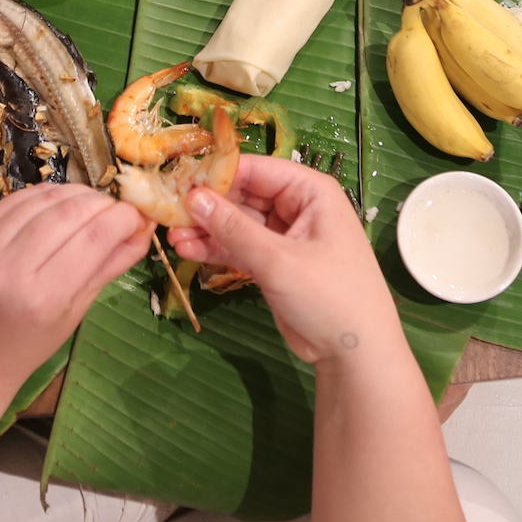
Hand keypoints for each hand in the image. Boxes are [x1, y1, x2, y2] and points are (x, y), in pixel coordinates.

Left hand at [0, 185, 149, 401]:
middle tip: (119, 212)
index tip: (139, 217)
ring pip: (48, 197)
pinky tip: (63, 206)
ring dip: (80, 195)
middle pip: (72, 212)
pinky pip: (23, 196)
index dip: (124, 219)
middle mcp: (14, 265)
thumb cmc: (30, 342)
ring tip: (95, 208)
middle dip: (104, 204)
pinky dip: (50, 195)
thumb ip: (110, 266)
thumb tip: (145, 231)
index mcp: (44, 296)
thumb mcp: (76, 311)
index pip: (94, 238)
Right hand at [168, 155, 399, 364]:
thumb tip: (192, 197)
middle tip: (168, 211)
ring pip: (238, 223)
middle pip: (243, 195)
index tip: (178, 182)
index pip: (257, 170)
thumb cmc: (329, 295)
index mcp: (310, 191)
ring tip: (170, 236)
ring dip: (206, 229)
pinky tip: (185, 250)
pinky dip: (215, 249)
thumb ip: (233, 229)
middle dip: (208, 205)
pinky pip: (240, 247)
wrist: (354, 352)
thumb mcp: (278, 260)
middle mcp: (298, 206)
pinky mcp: (274, 262)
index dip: (218, 175)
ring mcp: (284, 235)